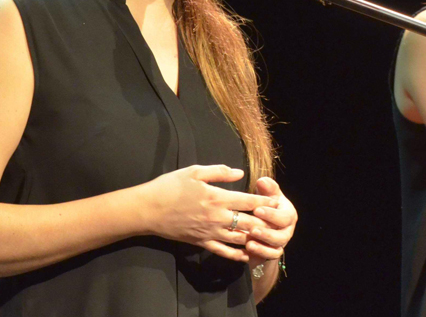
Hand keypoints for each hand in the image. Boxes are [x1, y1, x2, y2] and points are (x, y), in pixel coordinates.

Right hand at [140, 165, 277, 261]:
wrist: (148, 209)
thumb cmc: (170, 186)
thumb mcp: (194, 171)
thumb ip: (220, 172)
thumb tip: (240, 173)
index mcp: (217, 197)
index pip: (249, 201)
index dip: (266, 201)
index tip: (277, 200)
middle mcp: (217, 217)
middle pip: (250, 222)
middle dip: (266, 221)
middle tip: (278, 220)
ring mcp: (210, 232)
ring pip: (240, 238)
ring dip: (255, 237)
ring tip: (267, 235)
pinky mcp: (202, 243)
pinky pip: (224, 252)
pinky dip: (238, 255)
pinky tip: (248, 254)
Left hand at [245, 177, 297, 266]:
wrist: (262, 228)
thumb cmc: (264, 208)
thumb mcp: (266, 197)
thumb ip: (266, 189)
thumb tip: (262, 181)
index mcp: (288, 214)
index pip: (284, 215)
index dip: (271, 214)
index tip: (257, 210)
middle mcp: (287, 229)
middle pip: (282, 233)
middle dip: (267, 230)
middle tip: (252, 227)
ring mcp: (281, 242)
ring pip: (277, 245)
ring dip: (263, 242)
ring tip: (249, 239)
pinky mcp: (273, 253)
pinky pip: (270, 255)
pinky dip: (260, 252)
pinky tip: (248, 247)